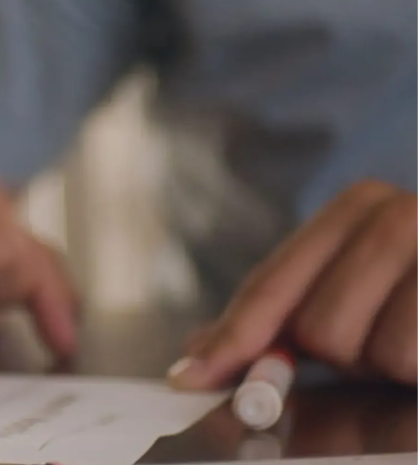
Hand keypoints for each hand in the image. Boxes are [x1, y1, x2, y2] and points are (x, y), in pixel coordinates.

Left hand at [170, 180, 417, 389]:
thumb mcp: (354, 296)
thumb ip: (278, 319)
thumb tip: (194, 360)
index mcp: (360, 206)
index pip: (273, 282)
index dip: (234, 337)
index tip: (190, 378)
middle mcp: (404, 214)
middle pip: (319, 326)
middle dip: (345, 356)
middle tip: (384, 345)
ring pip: (377, 351)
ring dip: (396, 367)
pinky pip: (417, 358)